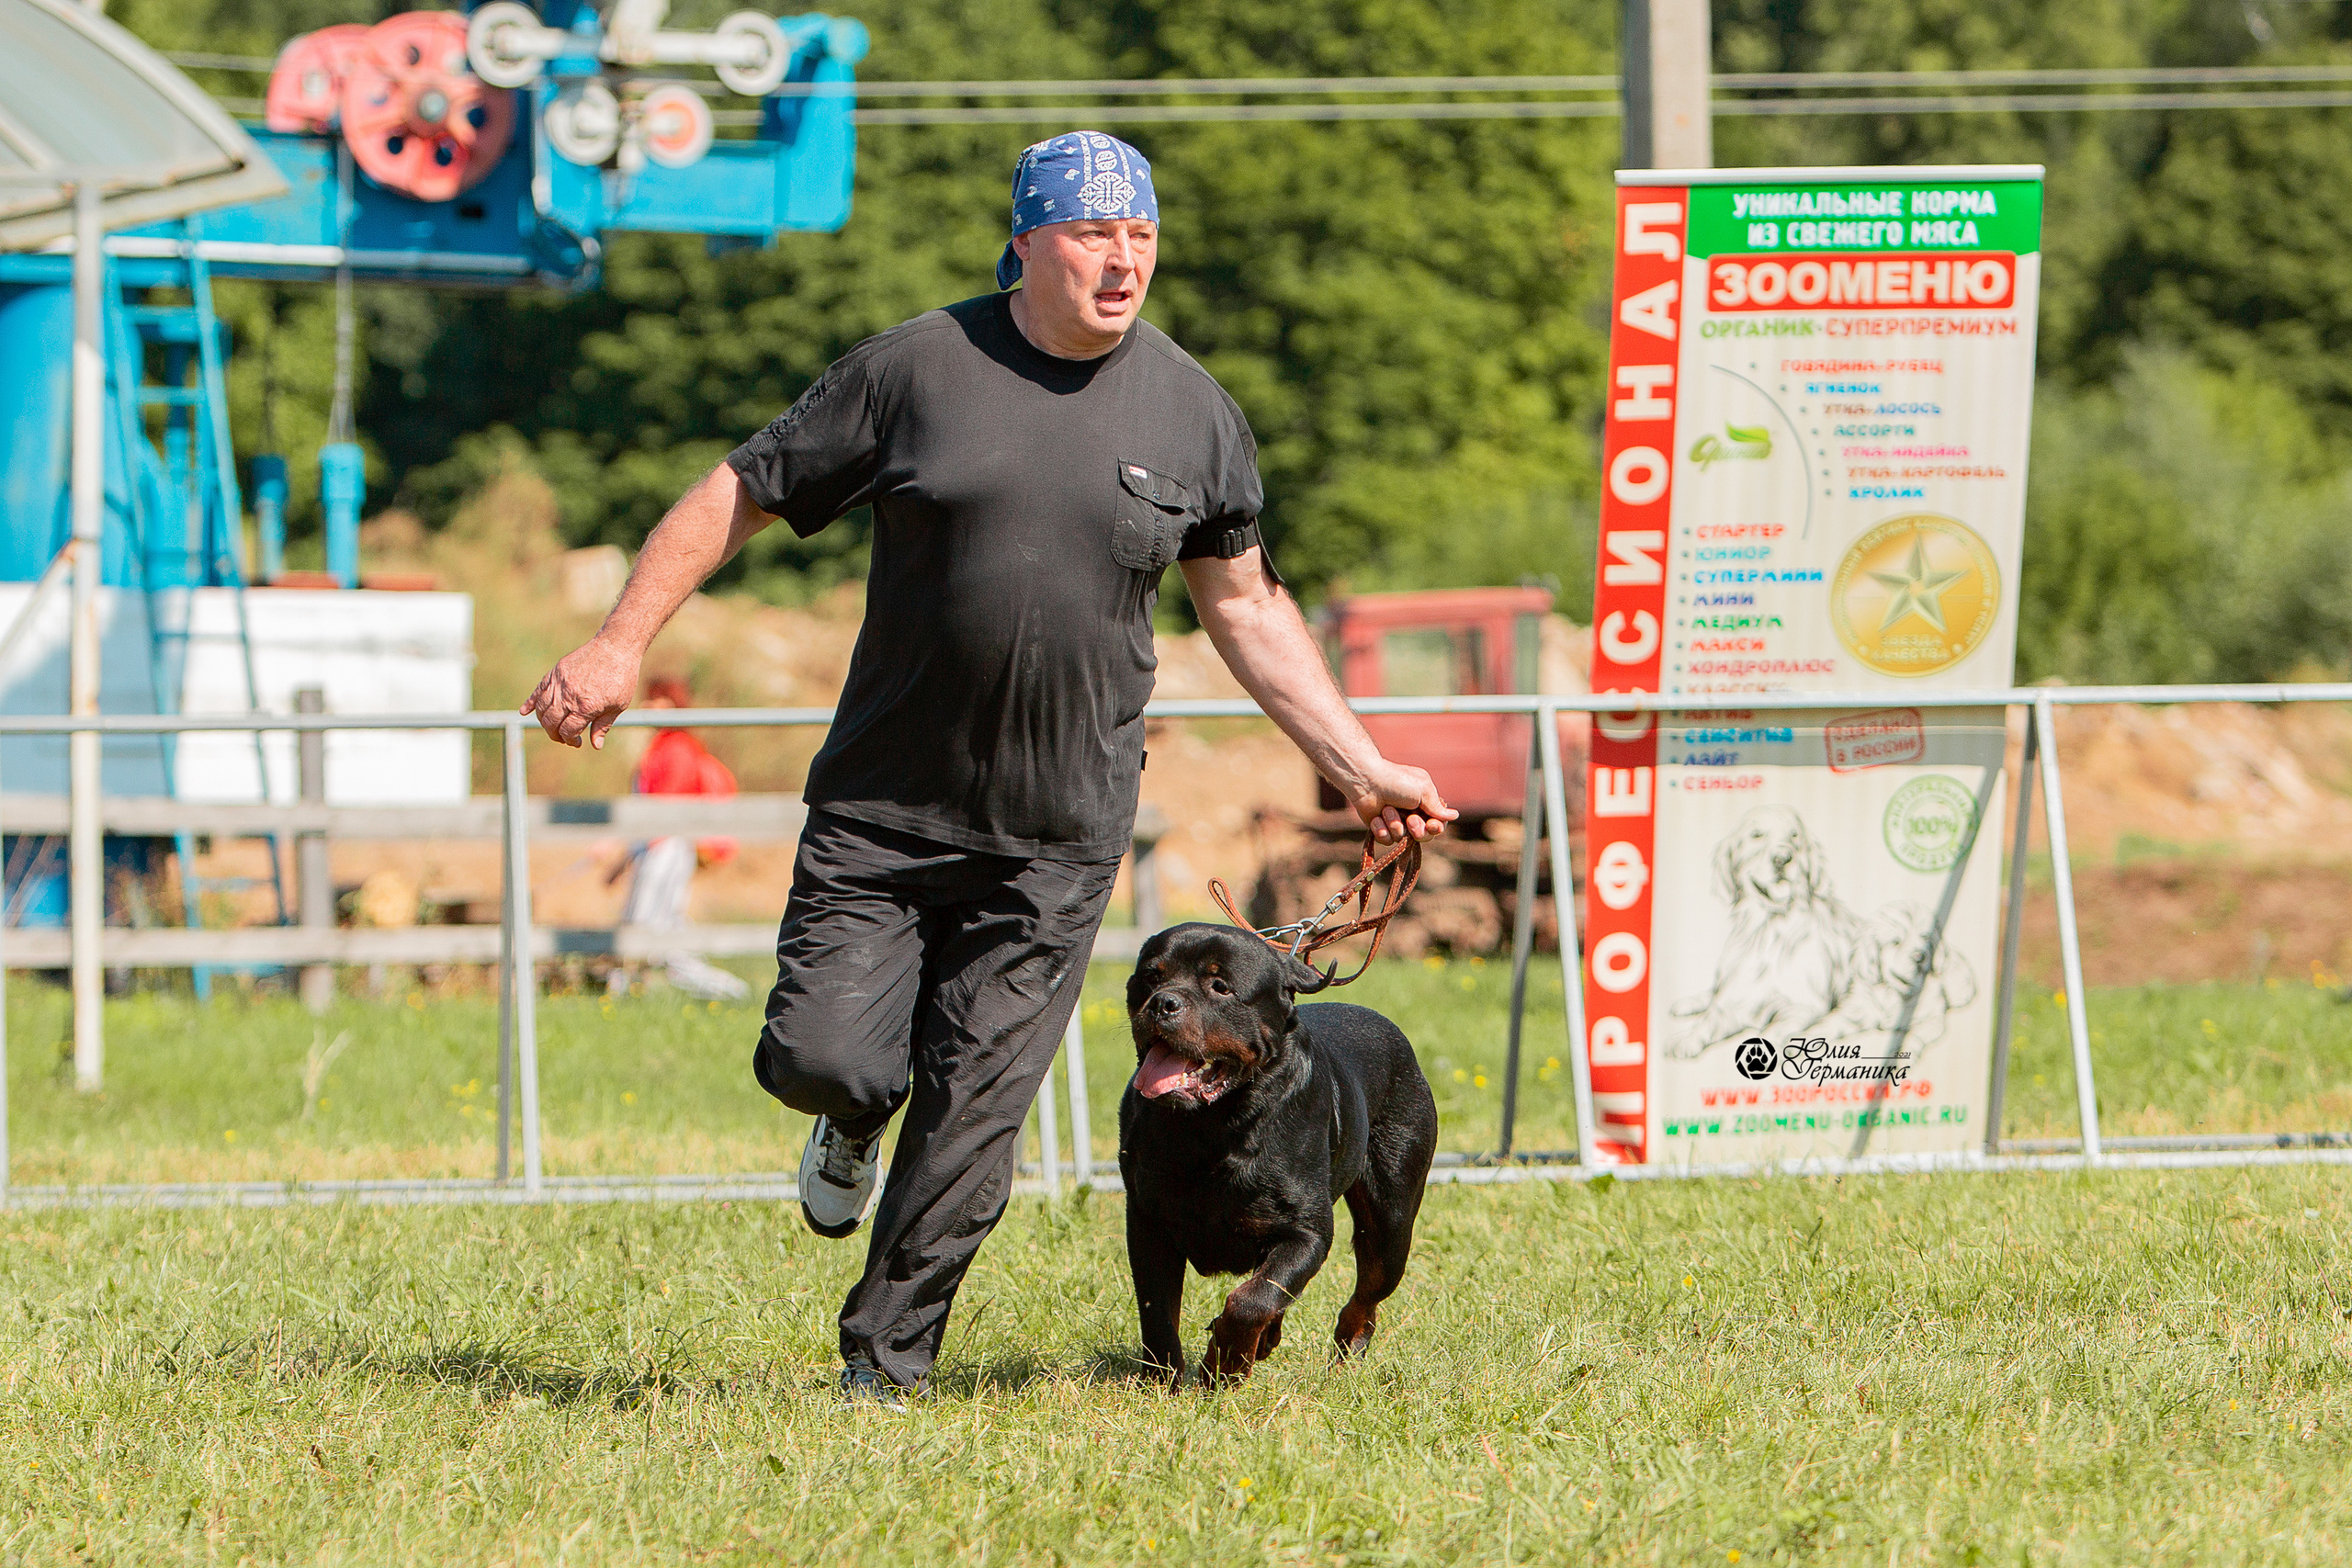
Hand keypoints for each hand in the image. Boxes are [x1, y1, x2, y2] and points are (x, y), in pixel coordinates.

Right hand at [522, 636, 640, 748]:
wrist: (616, 647)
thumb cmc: (621, 678)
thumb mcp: (618, 705)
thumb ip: (603, 726)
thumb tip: (595, 745)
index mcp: (585, 707)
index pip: (567, 731)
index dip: (570, 740)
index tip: (576, 742)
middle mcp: (569, 696)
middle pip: (551, 722)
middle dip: (555, 734)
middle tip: (563, 737)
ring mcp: (560, 683)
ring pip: (542, 708)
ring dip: (544, 721)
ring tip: (552, 727)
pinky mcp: (556, 672)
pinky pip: (538, 690)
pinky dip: (530, 702)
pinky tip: (524, 712)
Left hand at [1348, 760, 1455, 845]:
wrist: (1367, 782)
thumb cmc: (1397, 782)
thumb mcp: (1423, 790)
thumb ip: (1437, 806)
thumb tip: (1455, 816)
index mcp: (1425, 803)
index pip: (1438, 824)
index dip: (1436, 828)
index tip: (1432, 825)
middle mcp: (1412, 814)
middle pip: (1423, 836)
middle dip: (1417, 829)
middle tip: (1410, 819)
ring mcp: (1395, 822)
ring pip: (1403, 839)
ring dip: (1395, 824)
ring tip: (1387, 809)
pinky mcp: (1380, 829)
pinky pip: (1386, 840)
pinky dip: (1382, 829)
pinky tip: (1377, 817)